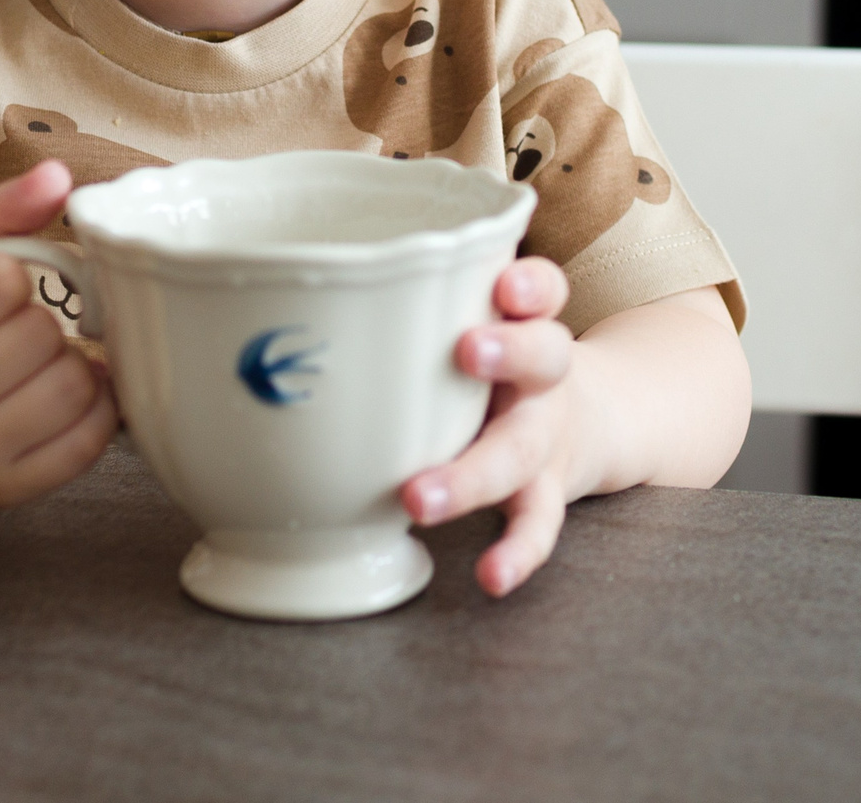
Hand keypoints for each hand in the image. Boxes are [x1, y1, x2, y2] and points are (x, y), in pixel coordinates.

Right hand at [0, 160, 117, 505]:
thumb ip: (1, 210)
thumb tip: (60, 176)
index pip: (0, 281)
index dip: (9, 276)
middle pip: (41, 334)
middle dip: (38, 322)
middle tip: (7, 333)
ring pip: (75, 384)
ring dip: (68, 364)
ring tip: (31, 366)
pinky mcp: (5, 492)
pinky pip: (91, 437)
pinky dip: (91, 408)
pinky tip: (56, 396)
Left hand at [400, 257, 589, 597]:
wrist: (586, 422)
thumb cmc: (496, 367)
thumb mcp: (477, 323)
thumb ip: (412, 313)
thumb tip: (275, 308)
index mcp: (523, 324)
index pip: (541, 289)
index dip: (527, 285)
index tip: (501, 284)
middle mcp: (542, 377)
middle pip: (543, 357)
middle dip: (508, 352)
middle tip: (465, 351)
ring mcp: (544, 437)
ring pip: (522, 450)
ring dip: (475, 475)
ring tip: (421, 500)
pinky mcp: (544, 491)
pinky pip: (538, 524)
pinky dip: (517, 551)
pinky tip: (491, 576)